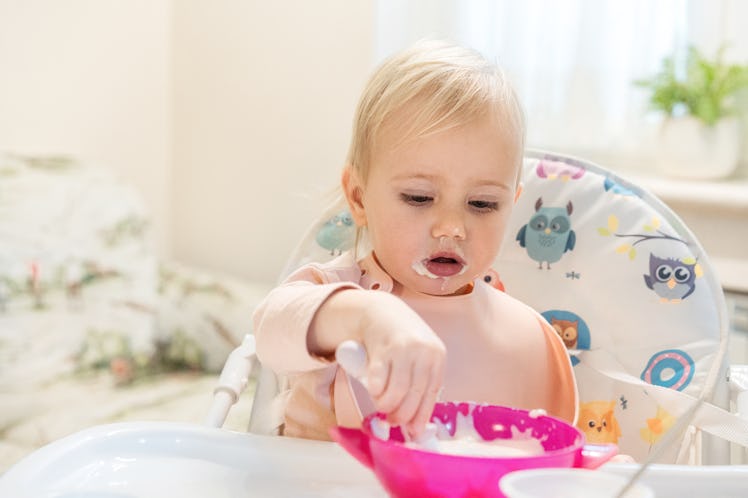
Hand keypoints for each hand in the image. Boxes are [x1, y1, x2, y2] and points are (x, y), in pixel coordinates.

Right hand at [356, 292, 445, 437]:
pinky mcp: (382, 348)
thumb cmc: (403, 341)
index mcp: (437, 356)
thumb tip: (415, 424)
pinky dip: (376, 391)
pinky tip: (375, 392)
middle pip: (414, 395)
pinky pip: (379, 380)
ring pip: (397, 391)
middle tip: (392, 421)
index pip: (431, 393)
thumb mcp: (420, 356)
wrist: (382, 312)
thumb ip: (420, 383)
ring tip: (382, 406)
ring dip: (387, 405)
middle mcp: (423, 351)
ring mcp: (403, 349)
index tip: (414, 432)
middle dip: (402, 415)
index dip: (421, 416)